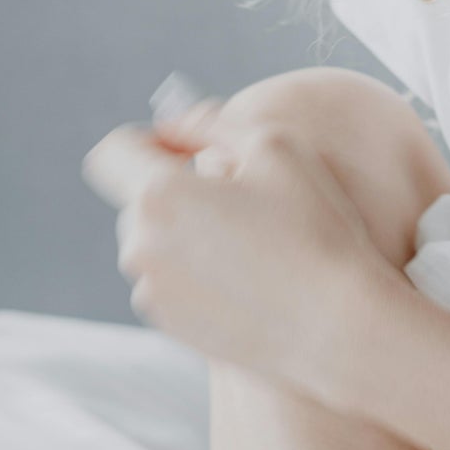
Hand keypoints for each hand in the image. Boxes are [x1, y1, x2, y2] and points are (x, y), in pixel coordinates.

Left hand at [82, 115, 399, 393]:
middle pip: (137, 201)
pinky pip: (169, 284)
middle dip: (175, 192)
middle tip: (240, 201)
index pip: (112, 152)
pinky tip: (248, 280)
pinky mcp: (170, 326)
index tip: (183, 152)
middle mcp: (141, 245)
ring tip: (251, 245)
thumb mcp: (277, 146)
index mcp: (159, 195)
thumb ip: (212, 123)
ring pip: (154, 244)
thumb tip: (173, 128)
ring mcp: (152, 292)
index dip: (145, 141)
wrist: (337, 326)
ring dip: (185, 236)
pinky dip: (195, 275)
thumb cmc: (315, 230)